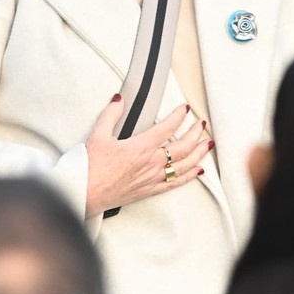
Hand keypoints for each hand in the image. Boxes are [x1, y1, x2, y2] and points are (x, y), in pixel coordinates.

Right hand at [84, 97, 212, 217]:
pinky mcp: (150, 190)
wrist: (85, 194)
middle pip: (183, 146)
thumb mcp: (98, 135)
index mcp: (141, 147)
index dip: (179, 116)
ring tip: (208, 144)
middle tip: (201, 123)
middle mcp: (151, 163)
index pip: (167, 127)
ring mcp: (153, 178)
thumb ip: (111, 114)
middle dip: (195, 133)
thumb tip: (119, 99)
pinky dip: (189, 176)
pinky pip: (176, 183)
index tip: (185, 108)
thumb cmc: (90, 168)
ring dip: (199, 153)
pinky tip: (198, 171)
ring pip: (185, 165)